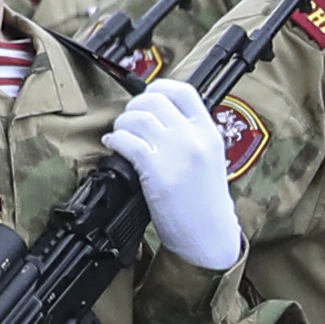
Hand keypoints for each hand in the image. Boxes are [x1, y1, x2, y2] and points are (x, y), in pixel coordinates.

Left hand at [110, 77, 242, 272]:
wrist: (210, 235)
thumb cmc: (205, 202)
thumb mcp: (210, 159)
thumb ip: (191, 134)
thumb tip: (158, 113)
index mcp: (210, 133)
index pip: (183, 91)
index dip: (159, 88)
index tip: (149, 98)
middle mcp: (194, 138)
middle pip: (153, 100)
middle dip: (134, 108)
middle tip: (131, 123)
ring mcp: (176, 154)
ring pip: (135, 118)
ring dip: (121, 125)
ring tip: (123, 137)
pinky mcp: (157, 171)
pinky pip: (126, 141)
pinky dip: (114, 141)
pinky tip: (115, 147)